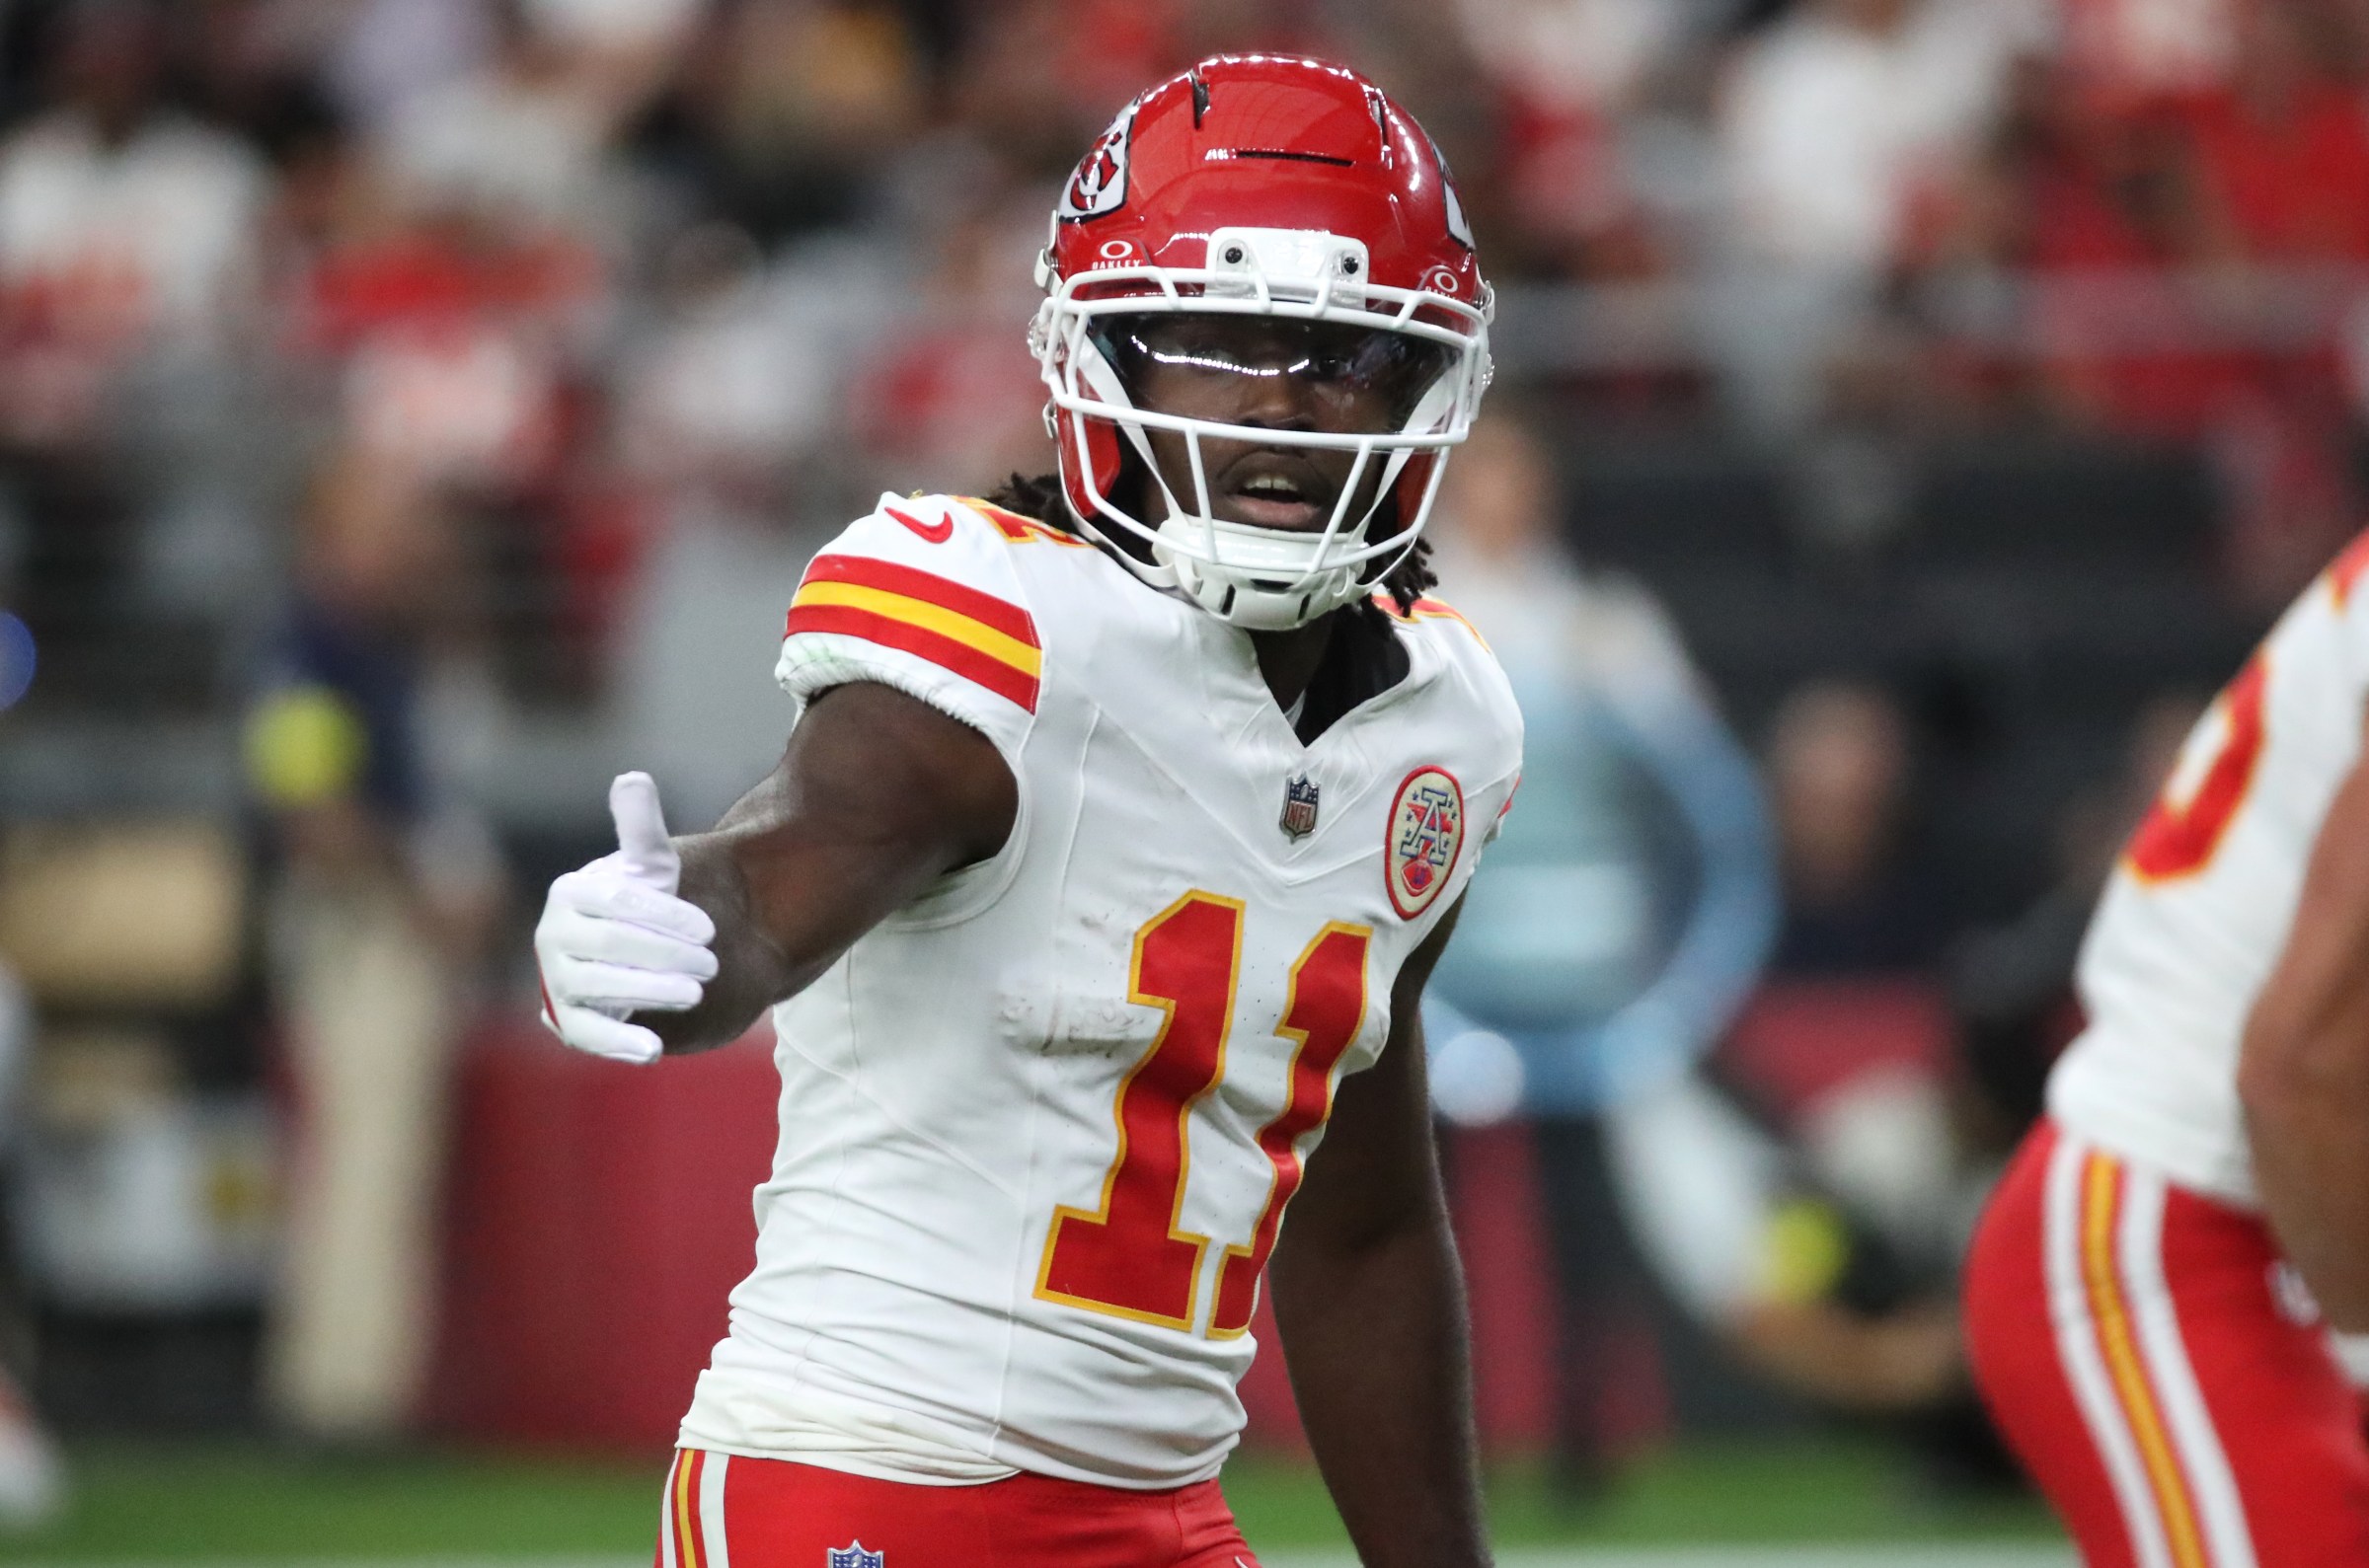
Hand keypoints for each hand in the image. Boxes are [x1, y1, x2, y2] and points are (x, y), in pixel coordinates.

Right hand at [534, 772, 717, 1063]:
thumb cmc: (639, 907)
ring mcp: (557, 981)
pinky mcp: (568, 1021)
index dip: (664, 917)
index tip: (710, 929)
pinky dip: (619, 1042)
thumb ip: (640, 828)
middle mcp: (553, 937)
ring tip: (696, 992)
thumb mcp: (647, 867)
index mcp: (570, 893)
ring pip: (602, 986)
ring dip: (651, 991)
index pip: (616, 902)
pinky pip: (588, 1034)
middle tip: (712, 963)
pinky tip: (653, 1050)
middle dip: (665, 954)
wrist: (625, 959)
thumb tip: (633, 778)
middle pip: (610, 945)